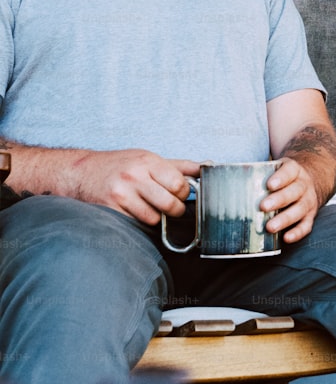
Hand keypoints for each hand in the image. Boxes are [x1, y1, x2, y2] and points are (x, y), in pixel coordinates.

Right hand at [73, 150, 201, 224]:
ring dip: (155, 217)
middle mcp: (135, 177)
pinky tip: (132, 211)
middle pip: (171, 204)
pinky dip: (138, 222)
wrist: (80, 172)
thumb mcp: (149, 158)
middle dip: (174, 209)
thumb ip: (179, 166)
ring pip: (154, 218)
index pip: (180, 185)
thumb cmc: (120, 165)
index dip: (184, 193)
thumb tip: (207, 167)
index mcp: (148, 162)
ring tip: (146, 206)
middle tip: (168, 205)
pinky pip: (136, 224)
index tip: (179, 193)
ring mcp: (121, 194)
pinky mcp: (110, 210)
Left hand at [260, 158, 321, 243]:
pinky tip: (286, 238)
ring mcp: (308, 200)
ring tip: (270, 227)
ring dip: (285, 218)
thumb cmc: (285, 176)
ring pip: (300, 209)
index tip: (269, 185)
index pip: (289, 172)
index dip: (281, 178)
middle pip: (294, 191)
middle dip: (279, 200)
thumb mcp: (276, 167)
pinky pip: (306, 225)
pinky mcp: (311, 215)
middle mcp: (303, 185)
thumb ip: (255, 171)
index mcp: (294, 170)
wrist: (312, 178)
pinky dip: (297, 232)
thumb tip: (211, 167)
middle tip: (263, 207)